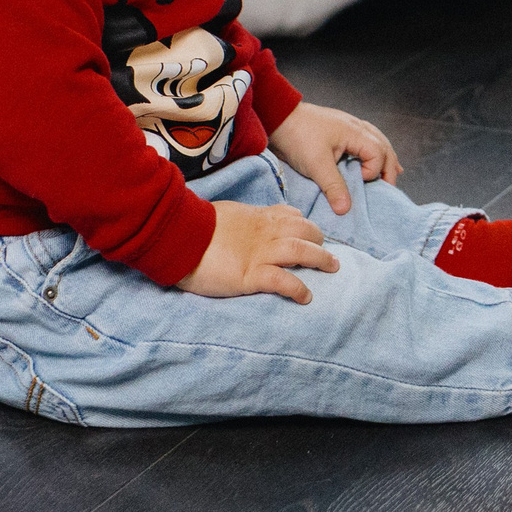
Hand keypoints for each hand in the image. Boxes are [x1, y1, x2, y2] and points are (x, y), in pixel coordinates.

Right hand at [175, 200, 340, 303]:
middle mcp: (263, 233)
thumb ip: (241, 219)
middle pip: (302, 232)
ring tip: (332, 268)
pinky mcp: (251, 275)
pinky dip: (298, 289)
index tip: (310, 231)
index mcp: (255, 217)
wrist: (179, 235)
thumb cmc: (194, 226)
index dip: (303, 224)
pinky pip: (282, 281)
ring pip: (299, 252)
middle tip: (329, 254)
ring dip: (320, 260)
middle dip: (319, 241)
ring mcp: (259, 253)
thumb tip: (245, 221)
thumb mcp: (224, 214)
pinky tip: (306, 297)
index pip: (288, 215)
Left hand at [268, 100, 401, 214]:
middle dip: (388, 167)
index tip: (360, 182)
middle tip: (388, 188)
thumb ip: (333, 186)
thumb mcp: (316, 164)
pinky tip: (371, 163)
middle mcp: (357, 127)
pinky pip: (364, 141)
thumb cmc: (298, 137)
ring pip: (376, 142)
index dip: (374, 171)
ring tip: (390, 176)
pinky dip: (372, 153)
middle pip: (384, 147)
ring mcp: (349, 127)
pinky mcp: (339, 131)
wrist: (277, 117)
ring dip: (383, 159)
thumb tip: (345, 209)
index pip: (378, 154)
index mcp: (355, 132)